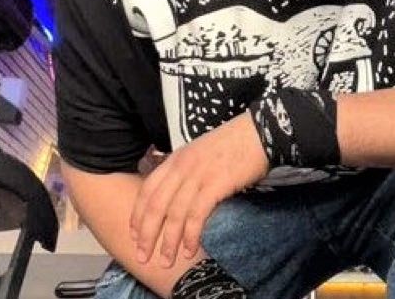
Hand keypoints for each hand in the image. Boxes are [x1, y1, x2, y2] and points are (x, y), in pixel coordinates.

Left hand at [129, 111, 268, 268]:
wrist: (259, 131)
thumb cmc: (235, 143)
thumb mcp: (201, 151)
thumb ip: (187, 169)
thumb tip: (179, 195)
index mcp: (177, 158)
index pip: (147, 190)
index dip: (138, 216)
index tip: (135, 236)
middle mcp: (182, 166)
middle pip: (156, 206)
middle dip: (147, 235)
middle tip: (143, 256)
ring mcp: (198, 175)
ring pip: (174, 214)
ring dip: (168, 241)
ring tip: (166, 261)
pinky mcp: (215, 184)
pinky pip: (196, 215)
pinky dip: (190, 235)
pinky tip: (189, 250)